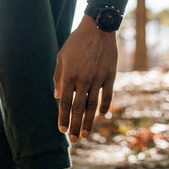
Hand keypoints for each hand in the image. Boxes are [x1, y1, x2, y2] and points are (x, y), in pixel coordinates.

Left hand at [53, 15, 117, 141]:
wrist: (98, 28)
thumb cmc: (76, 42)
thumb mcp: (62, 56)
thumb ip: (58, 76)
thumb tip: (58, 97)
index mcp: (69, 75)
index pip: (66, 102)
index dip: (63, 117)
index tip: (62, 131)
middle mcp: (83, 79)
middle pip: (79, 108)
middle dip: (75, 126)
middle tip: (74, 140)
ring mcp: (98, 78)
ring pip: (93, 105)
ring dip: (89, 121)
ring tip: (86, 134)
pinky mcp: (110, 75)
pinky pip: (107, 95)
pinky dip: (104, 106)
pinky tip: (100, 115)